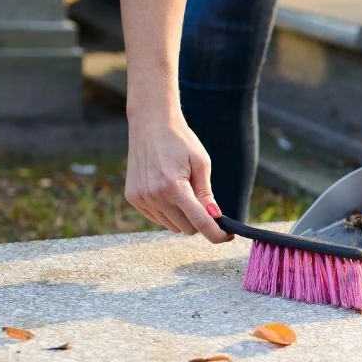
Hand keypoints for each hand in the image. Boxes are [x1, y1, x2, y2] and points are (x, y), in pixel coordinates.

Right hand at [125, 108, 231, 242]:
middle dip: (200, 221)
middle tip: (205, 204)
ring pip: (172, 226)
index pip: (200, 222)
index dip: (216, 234)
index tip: (228, 237)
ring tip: (183, 190)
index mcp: (174, 187)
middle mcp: (154, 196)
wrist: (150, 124)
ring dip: (183, 217)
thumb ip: (206, 194)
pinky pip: (157, 218)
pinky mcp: (133, 198)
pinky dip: (168, 212)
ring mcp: (141, 198)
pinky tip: (168, 191)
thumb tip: (215, 218)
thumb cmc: (180, 141)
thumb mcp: (201, 163)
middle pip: (187, 228)